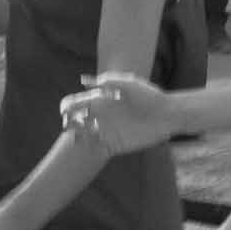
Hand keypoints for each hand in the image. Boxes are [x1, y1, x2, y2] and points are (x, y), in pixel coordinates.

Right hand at [60, 71, 177, 155]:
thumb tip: (84, 80)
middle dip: (69, 122)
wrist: (166, 115)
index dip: (68, 106)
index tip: (64, 111)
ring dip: (76, 137)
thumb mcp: (130, 84)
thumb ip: (110, 80)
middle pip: (77, 119)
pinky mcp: (114, 144)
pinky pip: (96, 149)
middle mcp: (102, 115)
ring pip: (83, 135)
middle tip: (68, 125)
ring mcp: (107, 130)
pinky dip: (88, 149)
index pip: (79, 102)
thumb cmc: (150, 96)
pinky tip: (87, 146)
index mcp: (103, 99)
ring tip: (77, 137)